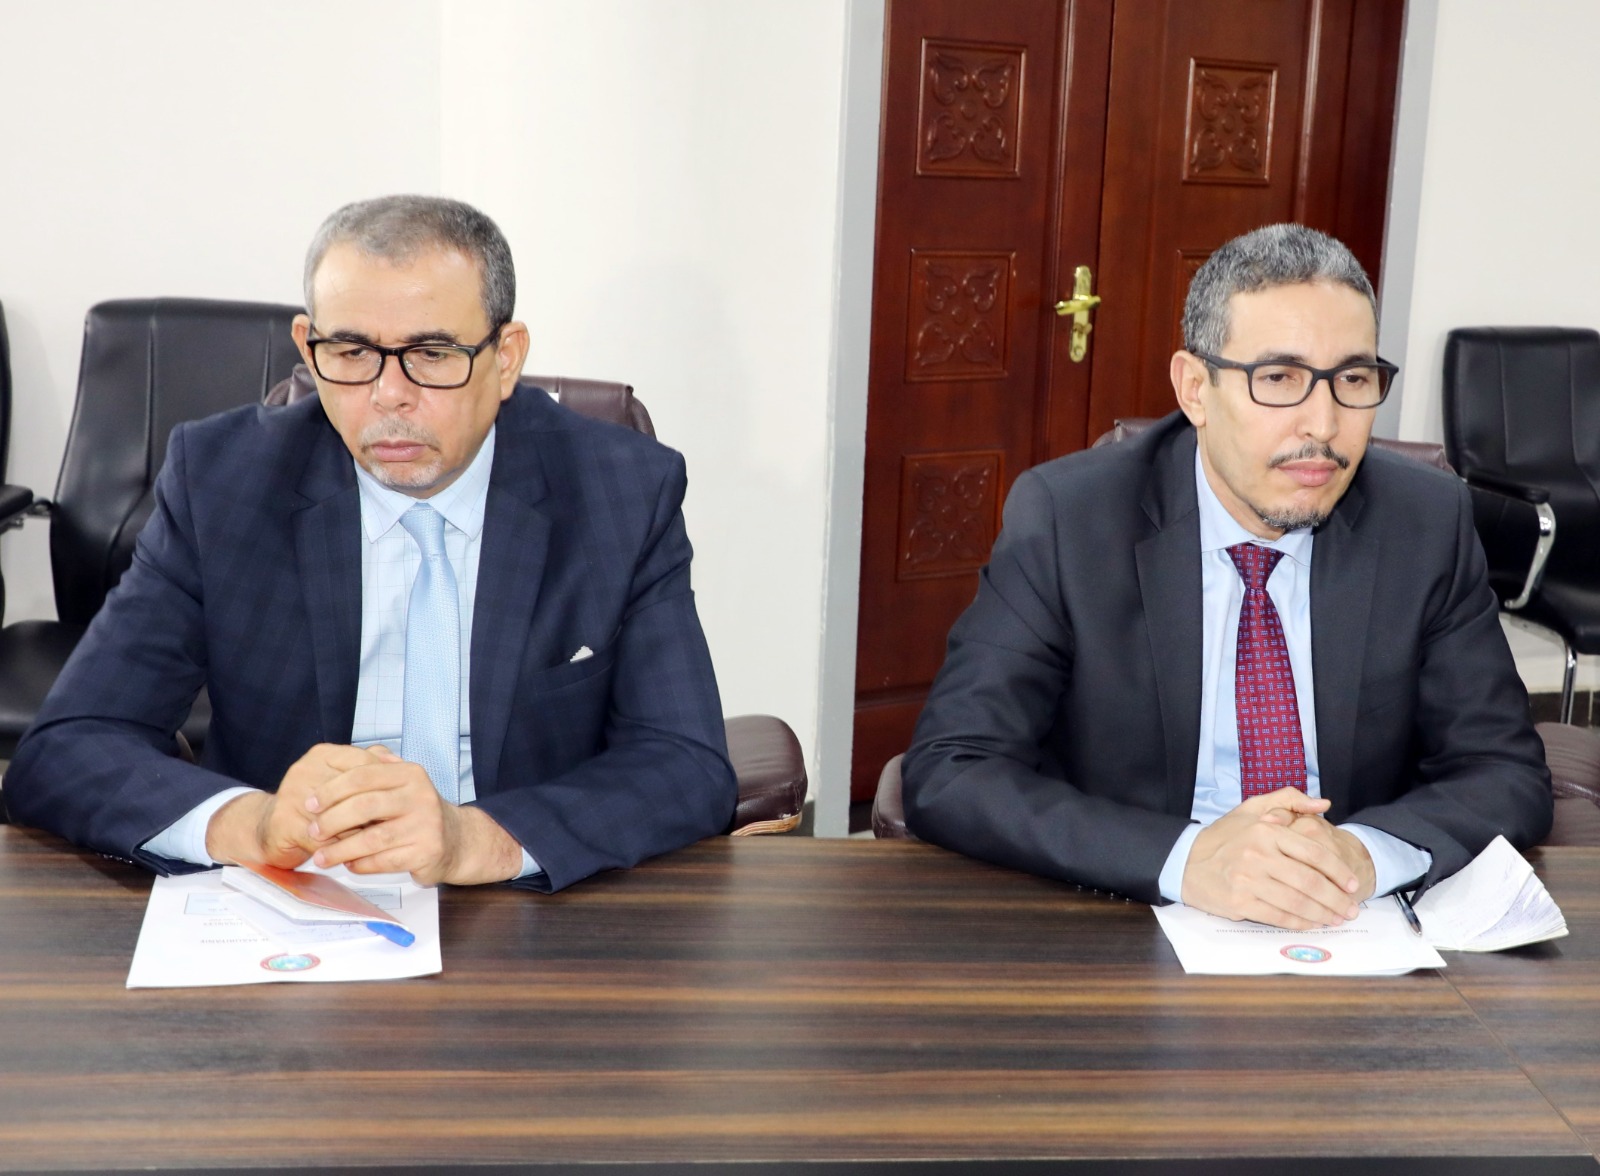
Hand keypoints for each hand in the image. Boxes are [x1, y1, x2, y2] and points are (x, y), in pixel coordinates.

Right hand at [206, 744, 384, 868]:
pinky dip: (341, 850)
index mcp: (323, 754)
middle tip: (393, 825)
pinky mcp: (284, 822)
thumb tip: (401, 763)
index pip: (365, 763)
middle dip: (375, 811)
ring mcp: (292, 794)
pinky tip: (352, 856)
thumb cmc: (317, 807)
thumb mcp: (343, 780)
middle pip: (354, 791)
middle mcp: (305, 769)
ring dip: (360, 833)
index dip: (386, 784)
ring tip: (376, 843)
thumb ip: (370, 768)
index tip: (399, 801)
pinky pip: (323, 839)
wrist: (269, 830)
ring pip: (341, 816)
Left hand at [301, 745, 524, 885]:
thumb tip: (331, 761)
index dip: (331, 790)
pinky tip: (350, 865)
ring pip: (372, 839)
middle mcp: (421, 796)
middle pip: (364, 806)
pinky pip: (384, 861)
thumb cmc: (417, 810)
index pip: (362, 776)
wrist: (455, 839)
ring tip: (322, 858)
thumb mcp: (401, 782)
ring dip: (341, 850)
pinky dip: (362, 865)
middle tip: (313, 832)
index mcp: (410, 773)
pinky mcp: (426, 852)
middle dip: (332, 821)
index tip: (310, 804)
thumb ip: (372, 768)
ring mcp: (426, 825)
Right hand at [1181, 788, 1364, 929]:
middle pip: (1310, 882)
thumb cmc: (1223, 837)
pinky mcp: (1239, 902)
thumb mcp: (1252, 809)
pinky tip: (1312, 923)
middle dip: (1337, 899)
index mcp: (1266, 831)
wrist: (1185, 861)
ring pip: (1297, 902)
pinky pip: (1279, 916)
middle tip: (1351, 909)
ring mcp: (1248, 880)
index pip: (1314, 853)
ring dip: (1323, 914)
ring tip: (1336, 918)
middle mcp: (1258, 854)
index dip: (1339, 872)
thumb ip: (1289, 799)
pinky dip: (1300, 922)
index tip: (1353, 884)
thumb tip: (1323, 803)